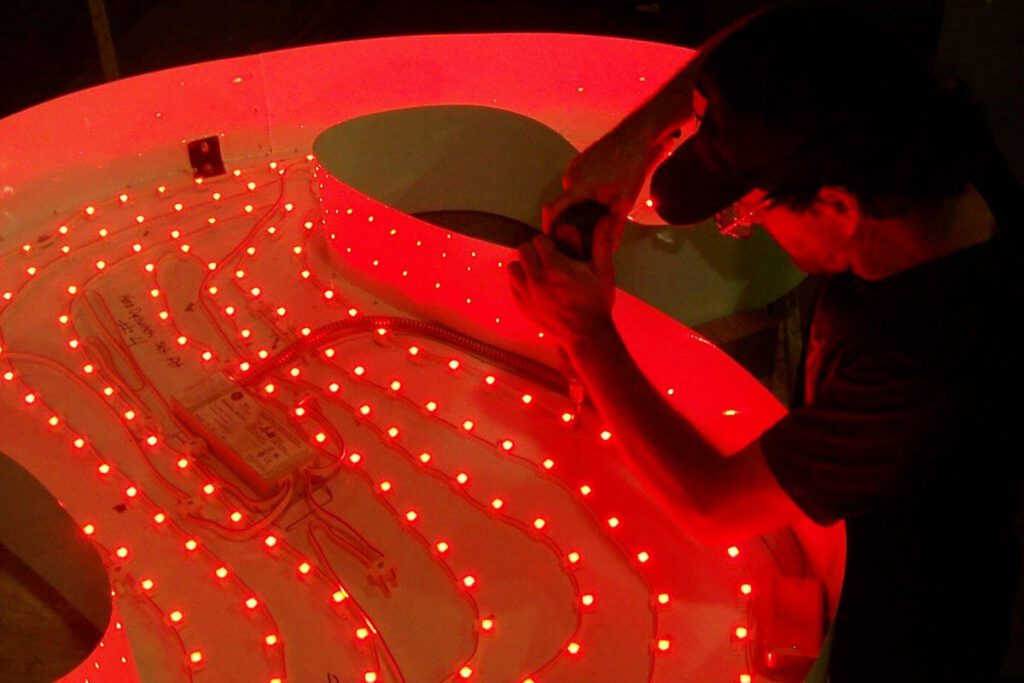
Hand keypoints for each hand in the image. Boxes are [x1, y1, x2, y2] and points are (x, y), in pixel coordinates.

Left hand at [508, 231, 615, 351]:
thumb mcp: (603, 271)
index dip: (549, 242)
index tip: (557, 250)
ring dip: (524, 266)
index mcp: (555, 267)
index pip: (538, 240)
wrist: (587, 336)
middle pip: (523, 250)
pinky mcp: (523, 307)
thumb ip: (602, 242)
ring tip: (539, 273)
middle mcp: (537, 280)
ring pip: (513, 267)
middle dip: (535, 252)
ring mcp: (527, 295)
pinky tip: (536, 287)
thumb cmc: (596, 302)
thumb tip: (606, 218)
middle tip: (548, 260)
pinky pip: (512, 286)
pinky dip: (521, 283)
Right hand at [543, 130, 649, 252]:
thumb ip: (615, 227)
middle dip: (571, 220)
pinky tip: (600, 198)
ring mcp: (573, 167)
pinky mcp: (579, 161)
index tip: (549, 240)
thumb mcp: (624, 202)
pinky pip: (576, 184)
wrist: (634, 136)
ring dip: (579, 207)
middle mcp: (570, 176)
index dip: (547, 227)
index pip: (551, 210)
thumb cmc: (630, 167)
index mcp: (578, 186)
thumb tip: (609, 250)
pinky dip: (583, 195)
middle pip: (563, 205)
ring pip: (571, 195)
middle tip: (585, 233)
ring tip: (597, 215)